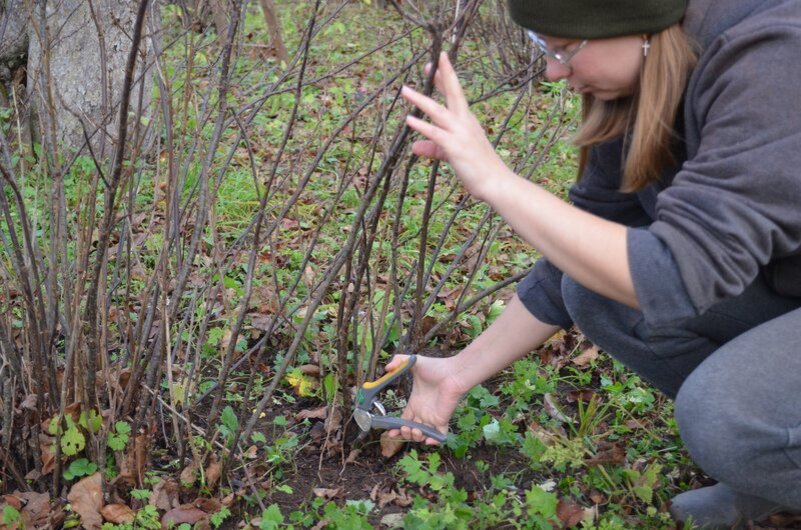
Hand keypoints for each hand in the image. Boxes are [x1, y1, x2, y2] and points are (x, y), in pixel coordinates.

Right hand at [385, 354, 466, 444]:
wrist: (453, 373)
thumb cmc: (436, 367)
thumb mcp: (414, 361)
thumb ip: (399, 361)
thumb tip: (386, 368)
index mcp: (415, 402)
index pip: (404, 419)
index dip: (396, 427)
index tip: (389, 431)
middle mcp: (423, 412)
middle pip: (411, 430)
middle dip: (404, 434)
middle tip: (403, 429)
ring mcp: (433, 417)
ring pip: (422, 435)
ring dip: (415, 437)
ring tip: (413, 429)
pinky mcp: (442, 420)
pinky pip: (439, 436)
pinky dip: (434, 442)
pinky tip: (427, 440)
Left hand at [401, 52, 510, 202]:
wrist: (496, 182)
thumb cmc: (478, 168)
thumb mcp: (451, 154)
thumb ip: (433, 148)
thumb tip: (415, 147)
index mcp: (467, 121)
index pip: (455, 95)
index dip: (445, 78)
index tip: (437, 63)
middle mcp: (465, 122)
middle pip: (453, 93)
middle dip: (444, 75)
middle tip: (435, 58)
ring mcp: (461, 133)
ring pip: (438, 111)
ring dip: (421, 100)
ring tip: (404, 90)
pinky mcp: (455, 147)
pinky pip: (436, 134)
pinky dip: (422, 126)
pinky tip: (409, 120)